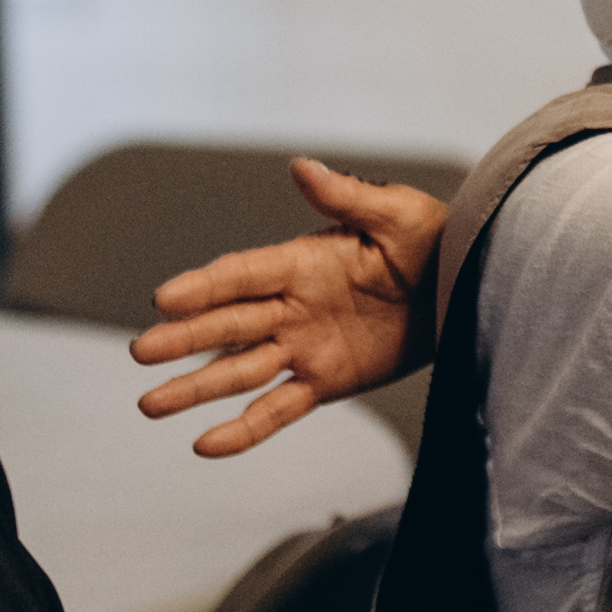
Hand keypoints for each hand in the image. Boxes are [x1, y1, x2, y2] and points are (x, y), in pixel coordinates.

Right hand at [125, 161, 449, 458]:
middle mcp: (293, 306)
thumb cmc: (439, 241)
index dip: (203, 287)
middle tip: (139, 351)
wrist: (472, 289)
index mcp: (303, 261)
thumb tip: (301, 166)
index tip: (163, 299)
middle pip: (227, 325)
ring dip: (195, 387)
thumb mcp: (397, 214)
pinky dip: (243, 429)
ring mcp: (305, 346)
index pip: (241, 275)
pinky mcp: (326, 382)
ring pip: (239, 371)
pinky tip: (205, 445)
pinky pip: (277, 409)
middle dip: (182, 338)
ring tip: (149, 405)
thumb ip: (347, 197)